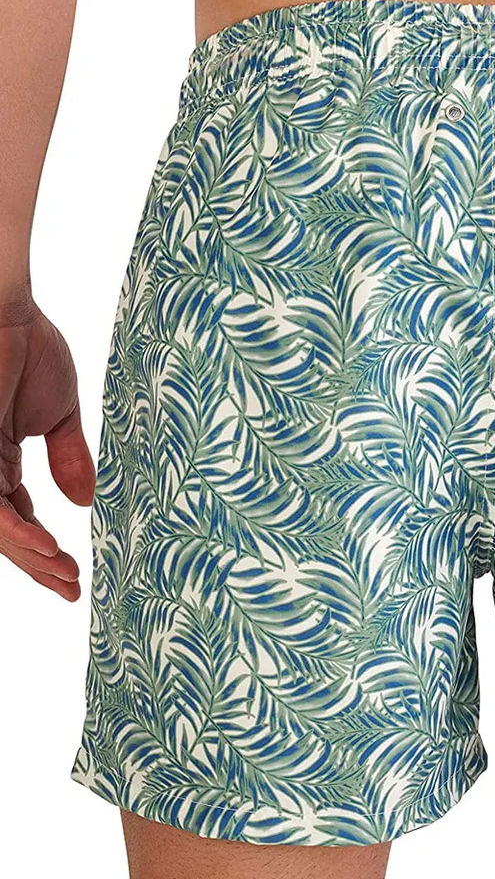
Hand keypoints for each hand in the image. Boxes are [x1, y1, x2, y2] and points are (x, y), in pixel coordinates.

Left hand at [0, 300, 94, 599]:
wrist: (4, 309)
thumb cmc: (28, 347)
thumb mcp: (61, 413)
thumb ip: (69, 458)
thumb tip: (85, 502)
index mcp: (0, 462)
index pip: (20, 519)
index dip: (45, 551)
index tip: (76, 575)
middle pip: (6, 533)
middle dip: (38, 565)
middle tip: (71, 587)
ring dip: (29, 556)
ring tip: (63, 573)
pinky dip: (15, 531)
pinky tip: (45, 545)